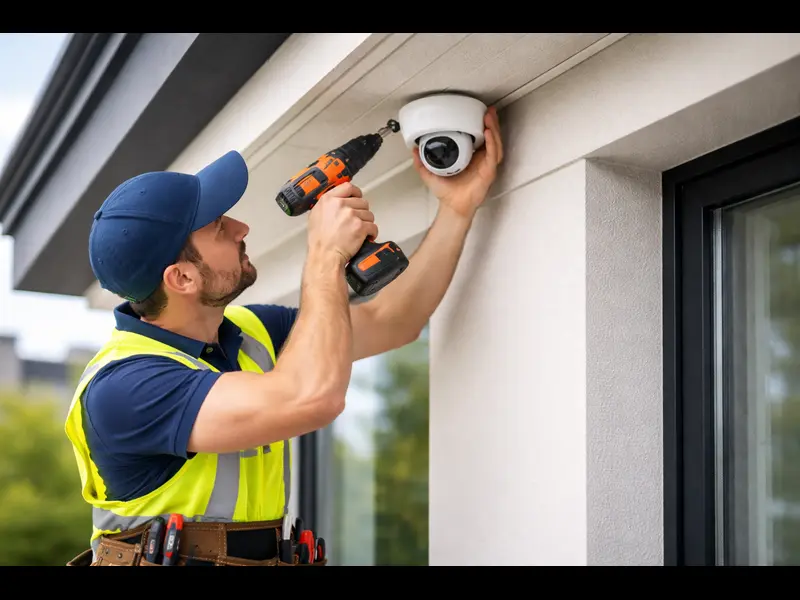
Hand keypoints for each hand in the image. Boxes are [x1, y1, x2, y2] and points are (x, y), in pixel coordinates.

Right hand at [307, 183, 377, 264]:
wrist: (325, 256)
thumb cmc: (319, 241)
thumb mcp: (315, 216)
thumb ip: (326, 206)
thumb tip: (335, 202)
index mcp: (328, 200)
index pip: (348, 187)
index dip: (356, 193)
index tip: (358, 197)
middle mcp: (340, 205)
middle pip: (362, 202)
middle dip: (362, 212)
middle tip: (357, 221)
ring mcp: (351, 215)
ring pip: (369, 215)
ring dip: (367, 223)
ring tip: (359, 231)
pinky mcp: (360, 226)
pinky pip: (373, 227)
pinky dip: (372, 233)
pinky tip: (366, 237)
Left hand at [412, 105, 503, 220]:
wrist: (452, 206)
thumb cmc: (447, 192)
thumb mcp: (430, 173)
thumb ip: (421, 161)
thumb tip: (414, 149)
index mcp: (471, 157)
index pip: (479, 137)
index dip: (481, 125)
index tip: (479, 113)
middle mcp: (480, 160)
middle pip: (491, 137)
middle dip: (491, 122)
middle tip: (488, 110)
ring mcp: (486, 165)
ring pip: (494, 143)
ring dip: (493, 129)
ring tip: (489, 117)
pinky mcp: (488, 172)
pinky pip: (493, 155)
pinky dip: (492, 143)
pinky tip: (489, 133)